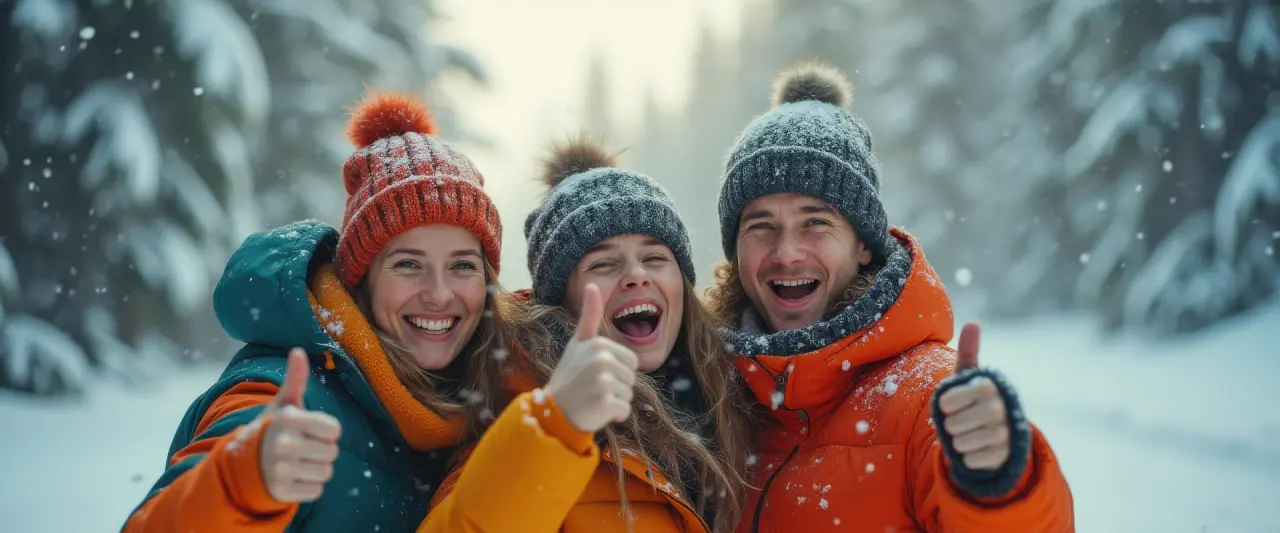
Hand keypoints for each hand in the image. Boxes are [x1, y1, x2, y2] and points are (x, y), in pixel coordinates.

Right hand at [259, 348, 342, 502]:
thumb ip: (295, 380)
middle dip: (322, 451)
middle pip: (332, 452)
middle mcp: (283, 443)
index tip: (310, 430)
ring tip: (298, 462)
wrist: (243, 462)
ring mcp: (280, 470)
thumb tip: (298, 351)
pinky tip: (293, 477)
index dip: (327, 431)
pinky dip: (308, 486)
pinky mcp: (281, 491)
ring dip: (316, 469)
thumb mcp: (283, 405)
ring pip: (326, 473)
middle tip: (302, 448)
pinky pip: (316, 491)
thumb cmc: (273, 429)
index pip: (334, 430)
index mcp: (288, 419)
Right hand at [544, 283, 638, 431]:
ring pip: (629, 394)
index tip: (594, 373)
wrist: (553, 411)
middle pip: (632, 377)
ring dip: (615, 401)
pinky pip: (624, 410)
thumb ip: (590, 315)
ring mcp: (603, 381)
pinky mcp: (605, 403)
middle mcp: (601, 360)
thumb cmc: (569, 376)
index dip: (617, 370)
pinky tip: (595, 411)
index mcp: (598, 344)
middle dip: (617, 386)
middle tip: (593, 388)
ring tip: (592, 398)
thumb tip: (593, 283)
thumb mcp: (578, 343)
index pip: (631, 361)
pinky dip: (613, 415)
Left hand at [936, 323, 1010, 469]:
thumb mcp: (968, 376)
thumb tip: (973, 322)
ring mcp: (1006, 433)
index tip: (947, 405)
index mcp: (990, 386)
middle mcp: (1003, 408)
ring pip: (967, 442)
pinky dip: (968, 458)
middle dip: (951, 425)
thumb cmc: (973, 400)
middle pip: (959, 423)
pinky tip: (973, 450)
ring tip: (963, 436)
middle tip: (955, 424)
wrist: (993, 434)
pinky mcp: (1005, 455)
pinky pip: (977, 460)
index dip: (947, 403)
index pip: (953, 399)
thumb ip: (969, 352)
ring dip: (958, 441)